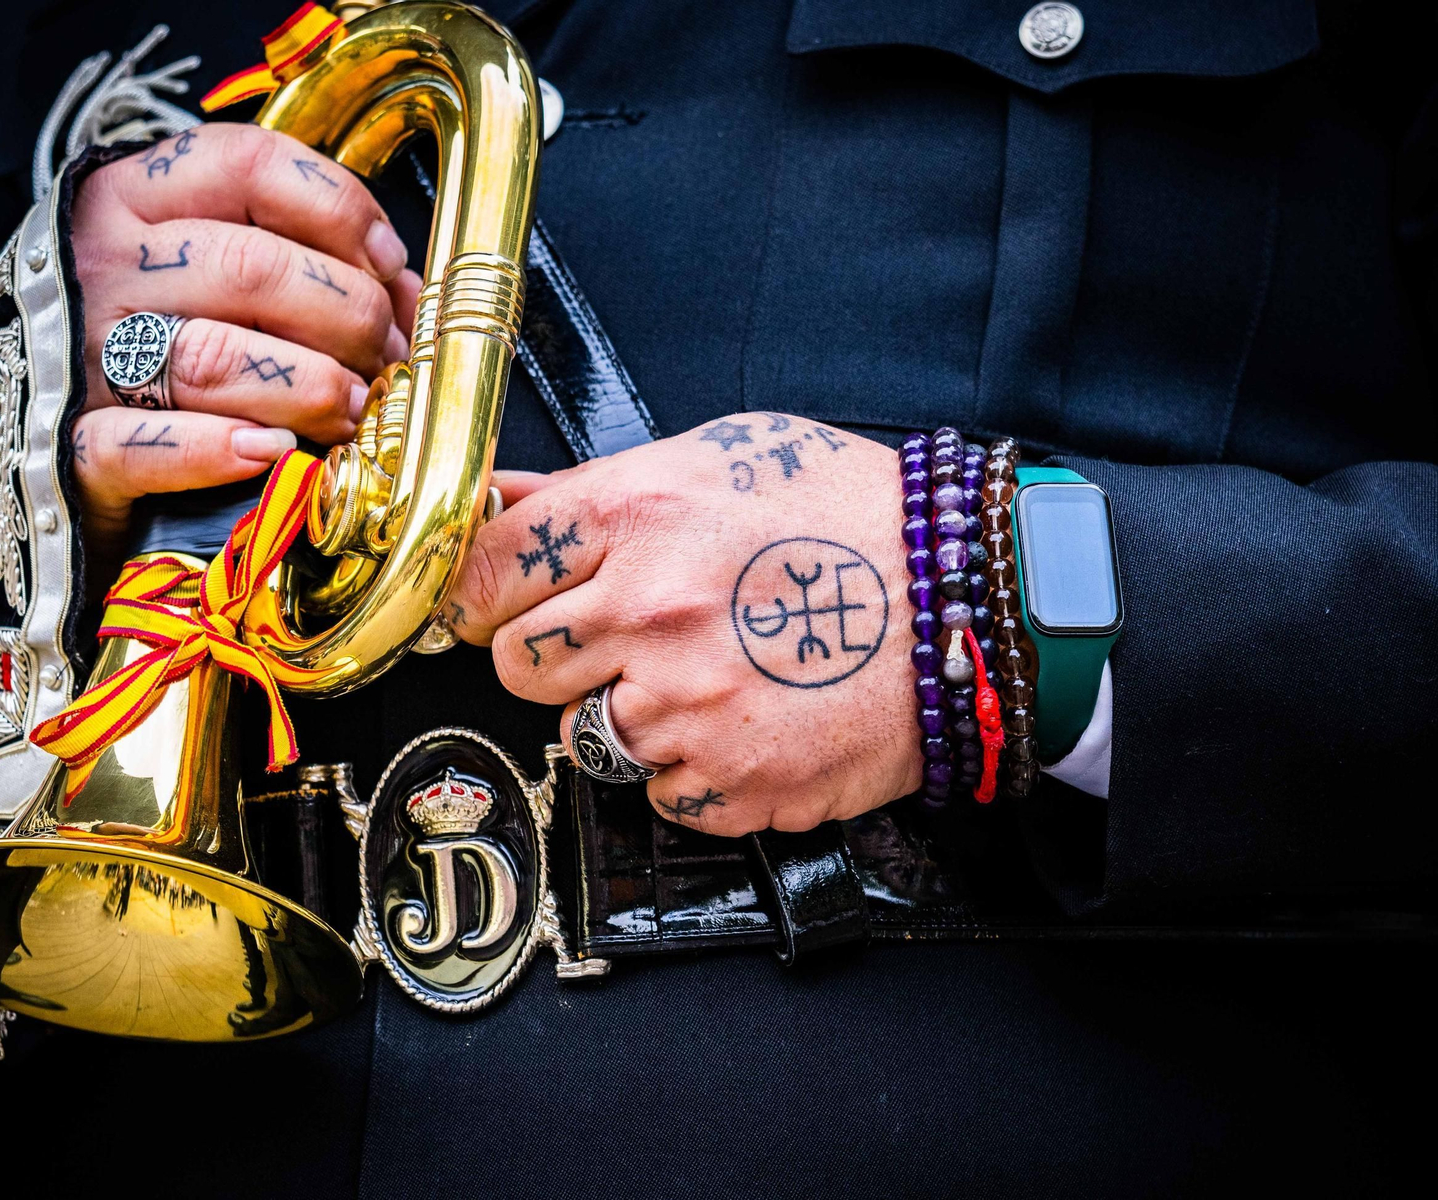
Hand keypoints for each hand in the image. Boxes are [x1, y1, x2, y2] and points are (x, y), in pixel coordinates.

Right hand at [68, 123, 420, 568]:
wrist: (17, 430)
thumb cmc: (147, 336)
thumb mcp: (203, 267)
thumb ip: (294, 257)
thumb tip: (403, 289)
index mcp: (132, 198)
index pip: (248, 165)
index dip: (340, 211)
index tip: (387, 263)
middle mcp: (98, 265)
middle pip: (250, 269)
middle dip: (347, 316)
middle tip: (384, 356)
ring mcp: (75, 356)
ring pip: (211, 357)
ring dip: (308, 388)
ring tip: (351, 411)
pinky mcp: (64, 448)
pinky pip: (140, 444)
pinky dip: (216, 450)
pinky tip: (272, 451)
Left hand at [447, 414, 921, 834]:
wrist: (967, 601)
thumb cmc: (850, 518)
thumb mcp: (718, 459)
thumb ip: (596, 487)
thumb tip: (500, 501)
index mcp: (634, 517)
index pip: (483, 573)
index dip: (482, 595)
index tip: (494, 608)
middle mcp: (646, 612)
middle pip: (516, 665)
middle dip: (555, 657)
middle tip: (622, 640)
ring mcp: (685, 706)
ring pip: (584, 736)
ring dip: (629, 715)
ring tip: (708, 676)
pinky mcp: (729, 780)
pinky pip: (657, 793)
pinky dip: (689, 769)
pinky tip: (742, 721)